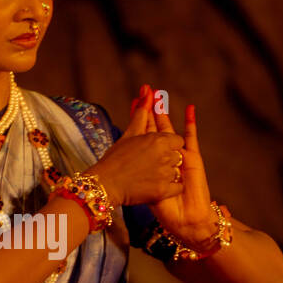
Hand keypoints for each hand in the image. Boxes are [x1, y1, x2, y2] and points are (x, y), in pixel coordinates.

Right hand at [86, 84, 184, 207]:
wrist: (104, 184)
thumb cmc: (115, 158)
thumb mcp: (130, 134)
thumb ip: (142, 113)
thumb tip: (148, 90)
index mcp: (159, 140)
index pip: (177, 140)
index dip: (167, 145)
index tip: (155, 151)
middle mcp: (165, 156)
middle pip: (177, 156)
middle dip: (166, 160)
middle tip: (147, 165)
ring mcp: (165, 174)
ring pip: (176, 172)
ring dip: (166, 174)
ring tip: (147, 176)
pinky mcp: (163, 191)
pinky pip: (176, 187)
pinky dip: (168, 188)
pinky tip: (155, 186)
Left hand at [150, 100, 214, 244]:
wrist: (182, 217)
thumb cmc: (163, 205)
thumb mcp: (144, 182)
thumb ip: (138, 178)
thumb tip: (122, 155)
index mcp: (153, 160)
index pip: (146, 134)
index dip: (142, 119)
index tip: (136, 101)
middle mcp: (166, 156)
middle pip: (158, 128)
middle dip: (153, 110)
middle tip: (148, 90)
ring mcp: (180, 156)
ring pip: (170, 129)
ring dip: (164, 112)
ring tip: (159, 94)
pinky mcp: (193, 159)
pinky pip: (191, 137)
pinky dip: (190, 123)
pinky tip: (190, 109)